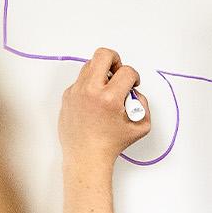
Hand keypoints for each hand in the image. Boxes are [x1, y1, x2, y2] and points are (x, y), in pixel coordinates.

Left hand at [60, 48, 151, 167]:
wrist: (86, 157)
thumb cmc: (110, 145)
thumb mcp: (140, 127)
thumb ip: (144, 105)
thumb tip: (134, 92)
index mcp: (109, 98)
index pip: (127, 72)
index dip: (134, 77)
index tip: (132, 85)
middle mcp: (90, 91)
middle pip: (103, 55)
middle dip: (115, 60)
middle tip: (117, 73)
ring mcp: (76, 92)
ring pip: (90, 65)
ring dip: (101, 72)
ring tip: (106, 89)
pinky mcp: (67, 96)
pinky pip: (80, 81)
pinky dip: (90, 86)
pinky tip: (94, 102)